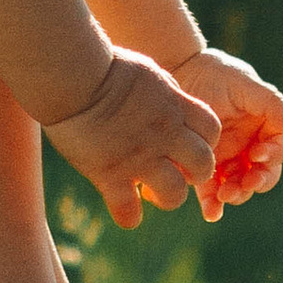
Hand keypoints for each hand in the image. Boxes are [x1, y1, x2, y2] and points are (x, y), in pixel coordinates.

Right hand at [48, 52, 222, 230]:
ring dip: (169, 198)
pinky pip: (128, 210)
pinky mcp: (110, 173)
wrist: (72, 76)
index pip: (211, 130)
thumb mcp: (148, 72)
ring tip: (154, 193)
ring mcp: (139, 157)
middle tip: (179, 173)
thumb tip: (172, 98)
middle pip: (203, 165)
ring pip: (175, 195)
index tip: (188, 143)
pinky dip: (129, 216)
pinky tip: (125, 212)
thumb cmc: (102, 65)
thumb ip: (166, 91)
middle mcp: (164, 134)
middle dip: (196, 173)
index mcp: (174, 106)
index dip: (205, 140)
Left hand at [172, 49, 282, 222]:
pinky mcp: (204, 166)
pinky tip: (212, 213)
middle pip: (262, 173)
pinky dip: (213, 204)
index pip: (278, 148)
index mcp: (265, 126)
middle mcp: (249, 145)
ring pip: (239, 185)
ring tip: (225, 195)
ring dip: (236, 194)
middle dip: (256, 182)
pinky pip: (211, 190)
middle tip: (245, 183)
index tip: (257, 154)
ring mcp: (228, 158)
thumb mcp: (244, 83)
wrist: (178, 71)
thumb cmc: (215, 72)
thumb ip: (271, 103)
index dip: (272, 155)